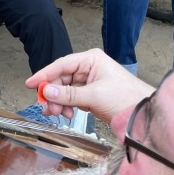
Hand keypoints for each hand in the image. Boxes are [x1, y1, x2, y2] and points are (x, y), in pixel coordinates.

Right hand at [26, 49, 153, 124]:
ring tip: (57, 114)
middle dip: (52, 94)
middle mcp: (88, 68)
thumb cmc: (126, 98)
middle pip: (60, 79)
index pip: (61, 65)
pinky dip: (66, 106)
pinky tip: (67, 115)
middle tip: (46, 107)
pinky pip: (71, 98)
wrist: (142, 114)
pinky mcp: (90, 94)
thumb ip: (68, 94)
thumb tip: (46, 91)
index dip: (44, 75)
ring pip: (64, 90)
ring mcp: (88, 81)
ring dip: (58, 102)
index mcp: (91, 60)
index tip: (30, 84)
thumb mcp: (94, 95)